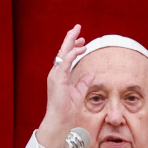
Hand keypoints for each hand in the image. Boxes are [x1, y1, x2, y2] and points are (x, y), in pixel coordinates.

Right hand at [37, 24, 93, 147]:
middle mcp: (56, 73)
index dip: (74, 48)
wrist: (61, 119)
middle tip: (77, 27)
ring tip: (77, 32)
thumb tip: (91, 74)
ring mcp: (56, 75)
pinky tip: (79, 48)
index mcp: (60, 76)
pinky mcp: (58, 79)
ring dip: (70, 42)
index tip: (83, 42)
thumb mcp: (79, 93)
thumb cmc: (67, 109)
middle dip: (70, 39)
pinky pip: (65, 63)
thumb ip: (84, 83)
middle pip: (63, 52)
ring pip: (63, 54)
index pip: (66, 57)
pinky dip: (71, 54)